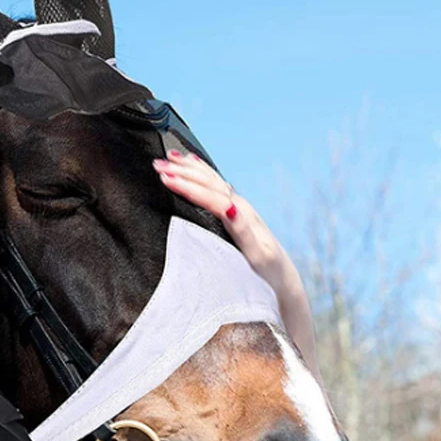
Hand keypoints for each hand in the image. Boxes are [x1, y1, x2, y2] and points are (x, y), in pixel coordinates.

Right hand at [152, 150, 298, 297]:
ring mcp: (239, 209)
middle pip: (209, 183)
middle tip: (157, 165)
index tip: (164, 179)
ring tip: (169, 158)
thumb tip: (229, 208)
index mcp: (242, 217)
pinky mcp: (236, 214)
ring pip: (211, 181)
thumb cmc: (268, 274)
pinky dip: (202, 173)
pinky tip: (193, 164)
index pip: (211, 196)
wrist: (282, 281)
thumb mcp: (257, 256)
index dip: (187, 186)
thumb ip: (243, 230)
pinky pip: (215, 186)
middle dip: (183, 172)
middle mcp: (241, 208)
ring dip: (189, 169)